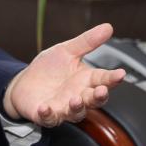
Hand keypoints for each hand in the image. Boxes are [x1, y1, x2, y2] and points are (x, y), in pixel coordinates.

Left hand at [2, 23, 125, 127]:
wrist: (25, 83)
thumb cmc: (50, 69)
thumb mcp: (67, 51)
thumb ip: (87, 42)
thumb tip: (108, 27)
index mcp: (86, 80)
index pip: (103, 79)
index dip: (112, 78)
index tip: (121, 74)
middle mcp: (78, 96)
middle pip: (94, 100)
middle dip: (99, 97)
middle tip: (102, 90)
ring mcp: (63, 107)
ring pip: (75, 113)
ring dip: (77, 107)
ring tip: (76, 99)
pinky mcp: (46, 115)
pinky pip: (48, 118)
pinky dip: (47, 114)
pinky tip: (45, 107)